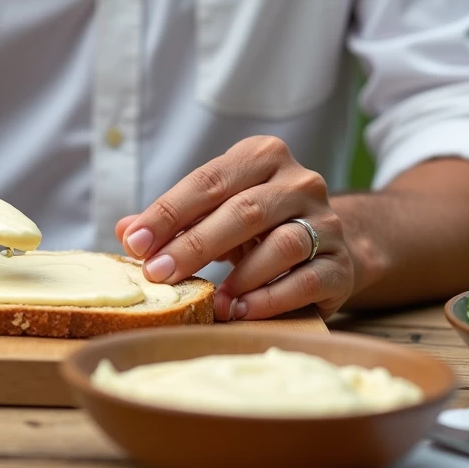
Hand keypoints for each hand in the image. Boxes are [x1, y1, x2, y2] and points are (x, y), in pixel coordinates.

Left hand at [115, 136, 351, 320]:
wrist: (326, 244)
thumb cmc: (256, 225)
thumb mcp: (214, 212)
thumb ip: (173, 219)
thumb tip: (125, 231)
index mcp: (261, 156)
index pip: (208, 181)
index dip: (168, 213)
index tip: (135, 243)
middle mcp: (299, 181)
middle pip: (244, 211)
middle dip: (195, 245)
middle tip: (158, 275)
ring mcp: (326, 221)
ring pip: (283, 244)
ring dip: (240, 277)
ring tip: (208, 301)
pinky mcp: (343, 263)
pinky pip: (309, 279)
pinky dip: (271, 299)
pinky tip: (240, 310)